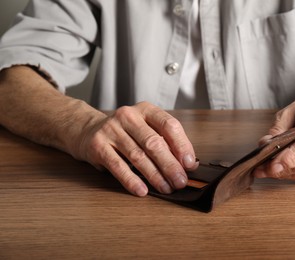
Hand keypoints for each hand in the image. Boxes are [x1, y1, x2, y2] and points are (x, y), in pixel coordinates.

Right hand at [74, 102, 197, 195]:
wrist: (88, 130)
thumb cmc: (126, 133)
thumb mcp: (146, 129)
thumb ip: (166, 142)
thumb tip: (189, 164)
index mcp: (145, 110)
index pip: (169, 125)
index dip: (182, 145)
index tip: (190, 164)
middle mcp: (128, 116)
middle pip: (154, 142)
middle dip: (170, 165)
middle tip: (180, 182)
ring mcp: (111, 129)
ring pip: (138, 156)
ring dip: (154, 176)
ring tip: (166, 188)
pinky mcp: (98, 145)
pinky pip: (118, 166)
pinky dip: (131, 180)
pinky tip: (142, 190)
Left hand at [253, 93, 294, 179]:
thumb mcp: (290, 111)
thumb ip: (277, 129)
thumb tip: (264, 146)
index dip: (289, 157)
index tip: (271, 165)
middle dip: (281, 169)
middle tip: (261, 169)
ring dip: (285, 173)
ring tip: (267, 170)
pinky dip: (294, 174)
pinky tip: (282, 168)